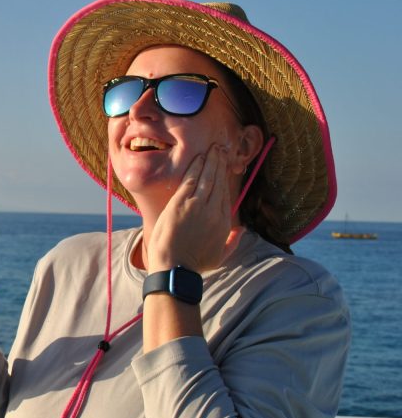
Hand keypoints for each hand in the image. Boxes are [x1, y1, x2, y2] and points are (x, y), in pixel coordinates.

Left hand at [147, 144, 242, 272]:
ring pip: (207, 177)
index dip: (225, 178)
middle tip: (221, 150)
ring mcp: (198, 205)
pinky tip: (199, 157)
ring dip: (211, 161)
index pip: (226, 194)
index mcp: (224, 222)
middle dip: (220, 164)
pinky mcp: (181, 203)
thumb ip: (233, 242)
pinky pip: (191, 180)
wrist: (175, 268)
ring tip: (213, 149)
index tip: (225, 167)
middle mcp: (214, 211)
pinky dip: (196, 167)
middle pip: (219, 182)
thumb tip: (242, 231)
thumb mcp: (220, 256)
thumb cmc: (195, 265)